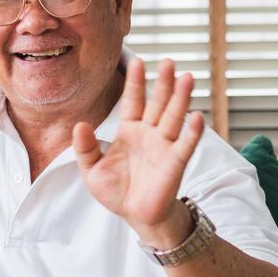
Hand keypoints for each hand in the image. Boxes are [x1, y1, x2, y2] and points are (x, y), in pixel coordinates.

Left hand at [72, 56, 203, 244]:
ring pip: (174, 117)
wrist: (135, 215)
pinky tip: (197, 117)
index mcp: (129, 131)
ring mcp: (164, 146)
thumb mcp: (91, 170)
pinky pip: (185, 144)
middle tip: (169, 62)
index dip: (135, 82)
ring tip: (187, 77)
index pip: (133, 101)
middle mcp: (149, 133)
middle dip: (163, 83)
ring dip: (181, 98)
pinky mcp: (175, 163)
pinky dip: (192, 132)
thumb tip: (80, 125)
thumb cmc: (115, 191)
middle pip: (158, 103)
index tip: (137, 61)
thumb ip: (85, 148)